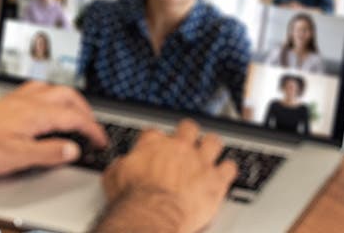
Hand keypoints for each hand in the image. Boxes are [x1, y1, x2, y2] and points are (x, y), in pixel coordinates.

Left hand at [0, 81, 107, 176]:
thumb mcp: (17, 156)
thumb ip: (48, 152)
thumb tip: (72, 149)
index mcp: (35, 113)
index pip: (74, 117)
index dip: (92, 129)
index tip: (101, 141)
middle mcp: (28, 101)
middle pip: (67, 96)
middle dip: (85, 110)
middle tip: (92, 127)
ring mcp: (16, 99)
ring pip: (51, 89)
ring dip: (68, 99)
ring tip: (74, 114)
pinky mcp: (6, 102)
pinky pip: (36, 90)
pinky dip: (50, 96)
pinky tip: (45, 106)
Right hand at [100, 120, 235, 232]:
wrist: (152, 214)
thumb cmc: (133, 199)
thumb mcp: (114, 178)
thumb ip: (120, 166)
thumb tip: (119, 165)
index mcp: (152, 144)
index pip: (155, 132)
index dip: (156, 140)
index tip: (156, 148)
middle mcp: (178, 147)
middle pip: (188, 127)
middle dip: (188, 133)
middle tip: (187, 141)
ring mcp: (199, 161)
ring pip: (213, 141)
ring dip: (212, 146)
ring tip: (211, 151)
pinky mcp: (216, 179)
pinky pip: (230, 167)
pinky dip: (228, 170)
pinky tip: (225, 173)